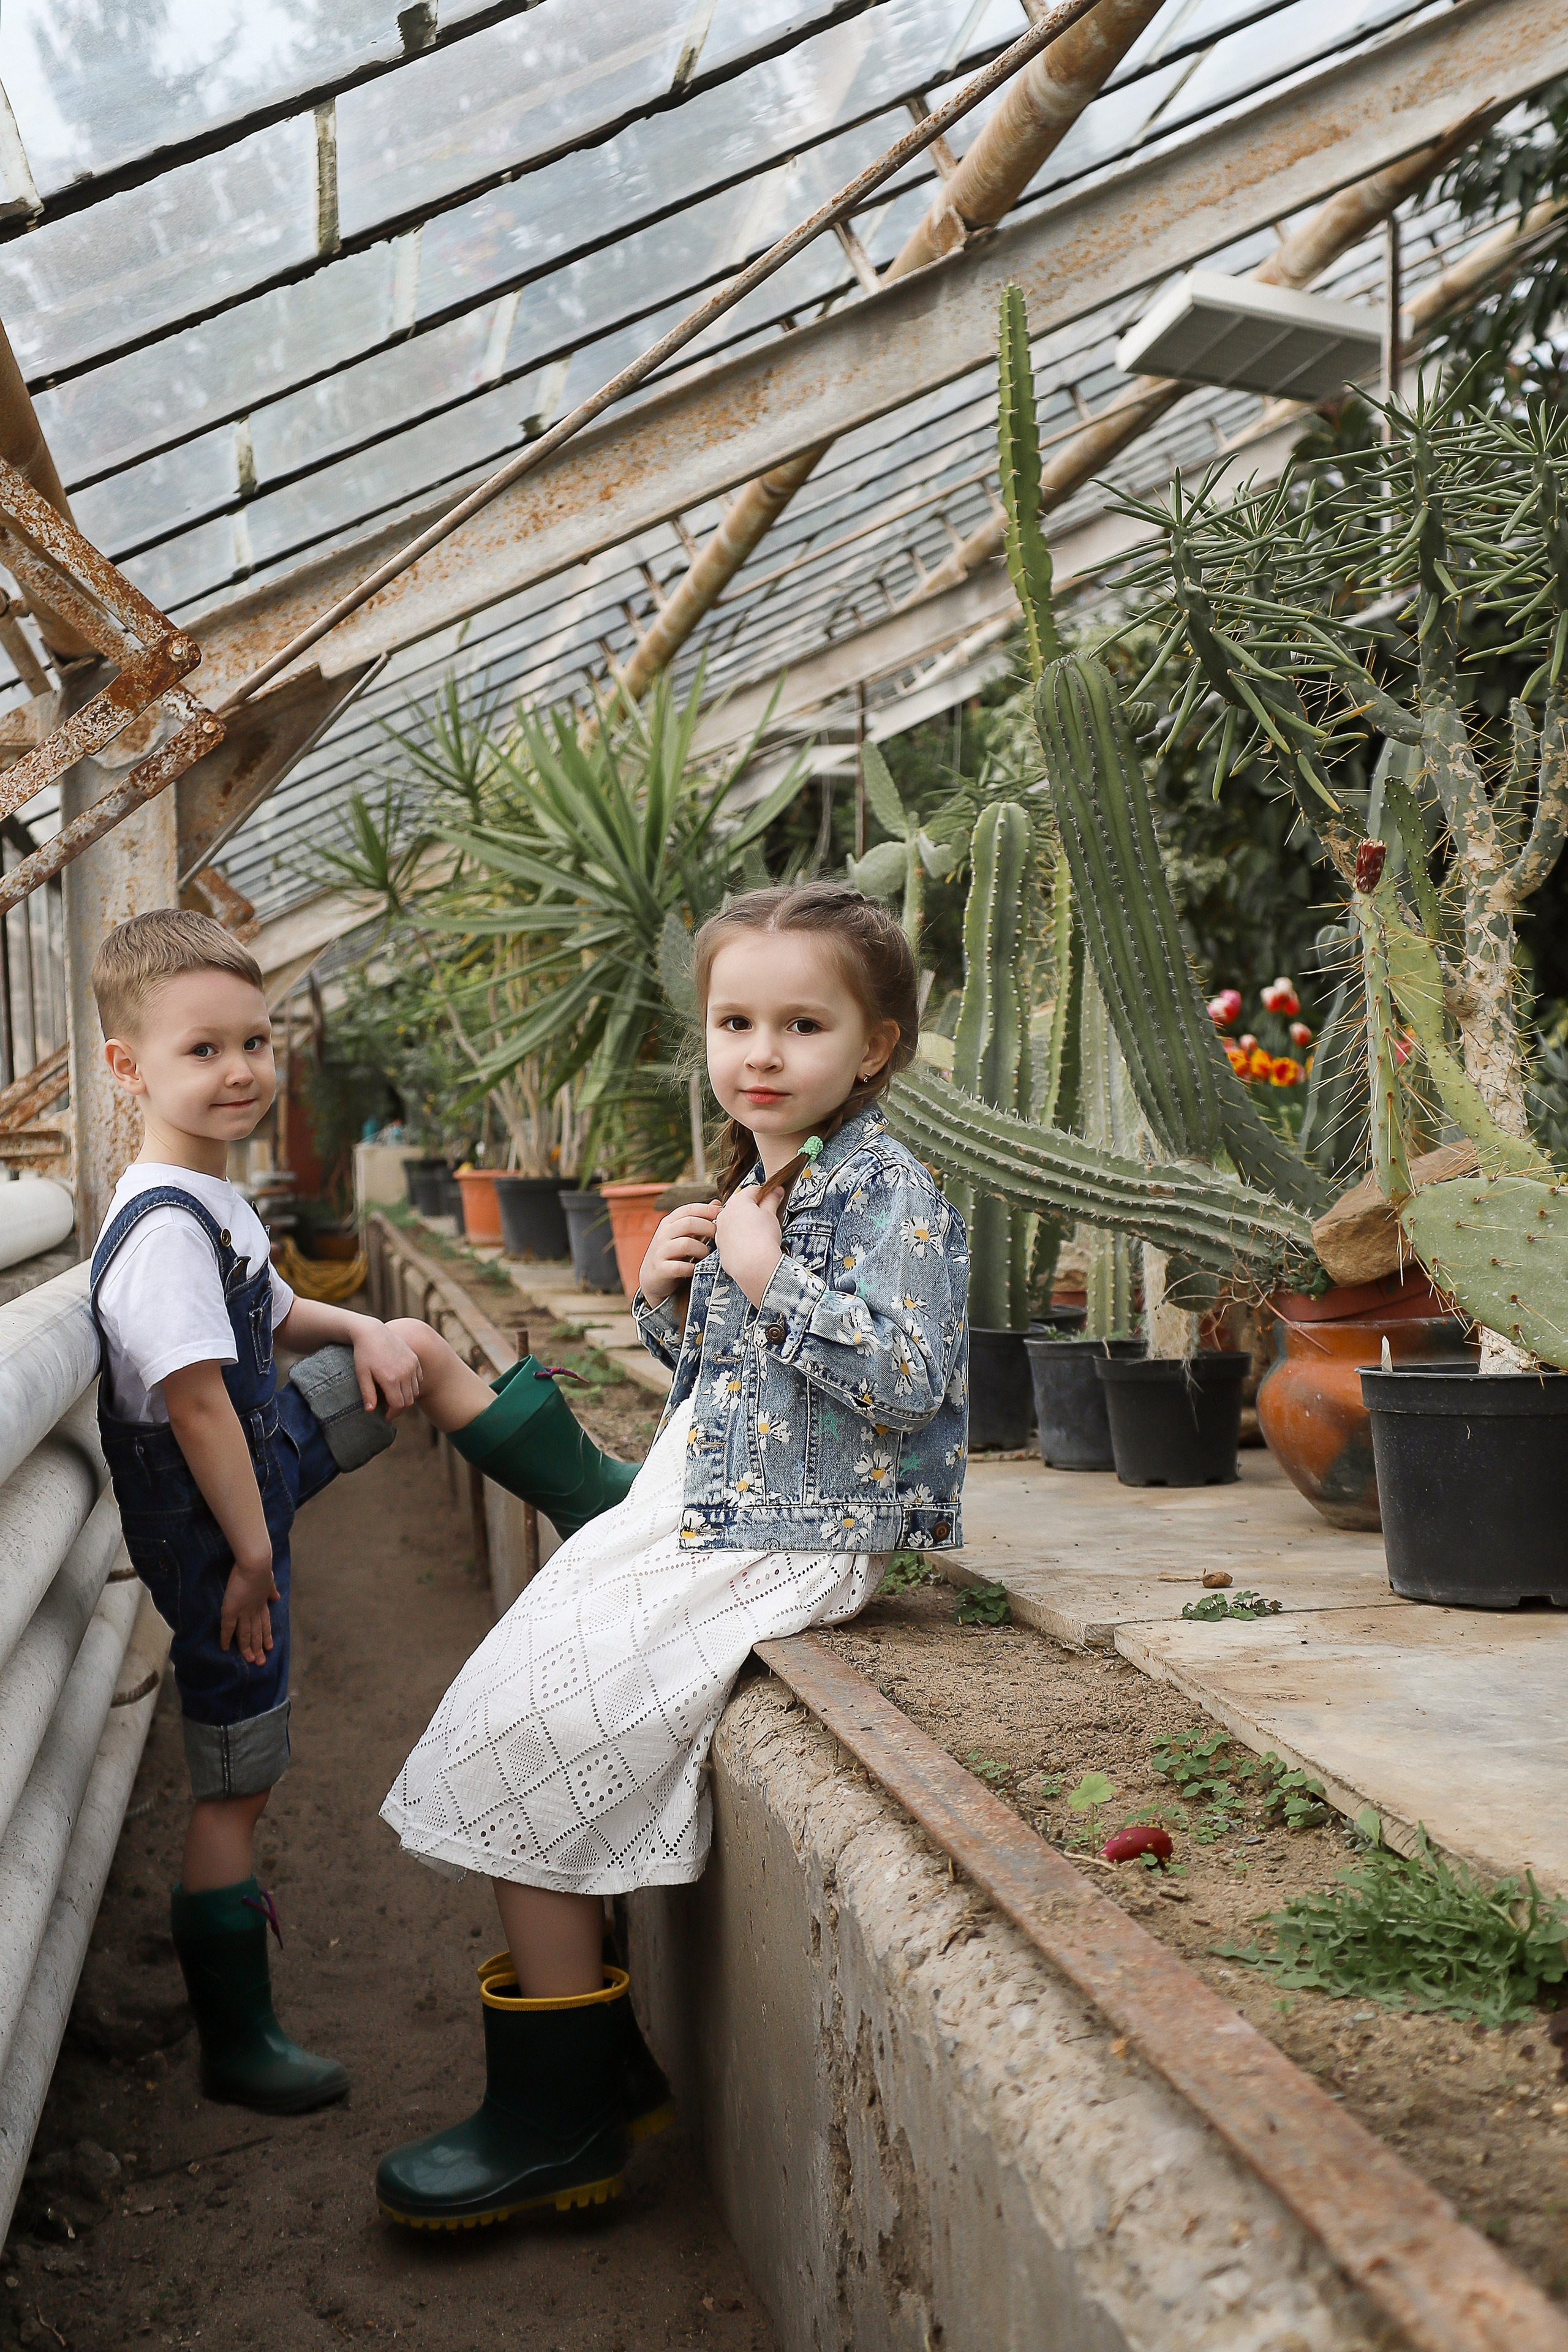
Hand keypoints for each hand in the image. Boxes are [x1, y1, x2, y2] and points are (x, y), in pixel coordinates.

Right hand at [220, 1553, 279, 1665]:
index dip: (267, 1636)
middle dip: (259, 1648)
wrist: (255, 1564)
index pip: (265, 1623)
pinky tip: (225, 1648)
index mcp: (262, 1604)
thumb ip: (271, 1590)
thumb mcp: (269, 1580)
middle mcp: (254, 1611)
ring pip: (245, 1635)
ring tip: (250, 1660)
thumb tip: (277, 1597)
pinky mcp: (231, 1610)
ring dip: (247, 1649)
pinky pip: (227, 1628)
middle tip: (261, 1663)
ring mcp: (243, 1612)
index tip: (270, 1647)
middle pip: (257, 1633)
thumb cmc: (261, 1568)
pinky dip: (226, 1639)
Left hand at [351, 1318, 422, 1415]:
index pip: (398, 1405)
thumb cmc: (363, 1354)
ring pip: (414, 1391)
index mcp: (390, 1379)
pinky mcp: (414, 1359)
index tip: (385, 1417)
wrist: (372, 1332)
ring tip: (394, 1396)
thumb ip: (368, 1393)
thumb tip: (370, 1411)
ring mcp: (411, 1365)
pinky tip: (401, 1385)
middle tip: (389, 1409)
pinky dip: (412, 1386)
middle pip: (408, 1401)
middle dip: (399, 1408)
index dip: (392, 1414)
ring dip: (406, 1397)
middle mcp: (404, 1373)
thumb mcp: (362, 1374)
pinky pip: (418, 1379)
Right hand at [639, 1202, 720, 1306]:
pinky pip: (679, 1267)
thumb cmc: (672, 1255)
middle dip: (709, 1228)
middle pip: (689, 1223)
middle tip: (720, 1237)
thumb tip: (717, 1203)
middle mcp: (663, 1234)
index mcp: (669, 1223)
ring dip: (702, 1250)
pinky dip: (692, 1268)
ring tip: (707, 1255)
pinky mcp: (660, 1269)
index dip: (707, 1210)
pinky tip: (696, 1268)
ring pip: (686, 1244)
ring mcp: (660, 1251)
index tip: (722, 1214)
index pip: (689, 1209)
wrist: (652, 1280)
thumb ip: (698, 1220)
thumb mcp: (682, 1235)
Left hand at [714, 1182, 784, 1309]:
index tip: (773, 1200)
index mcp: (738, 1201)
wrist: (753, 1265)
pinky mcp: (720, 1246)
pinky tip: (750, 1245)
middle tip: (767, 1219)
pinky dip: (739, 1239)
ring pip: (735, 1222)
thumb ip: (772, 1199)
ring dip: (746, 1225)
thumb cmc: (763, 1238)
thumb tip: (777, 1189)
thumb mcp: (772, 1214)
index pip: (753, 1190)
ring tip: (759, 1234)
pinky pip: (731, 1238)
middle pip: (742, 1206)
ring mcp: (720, 1231)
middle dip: (754, 1210)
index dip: (766, 1194)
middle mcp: (725, 1213)